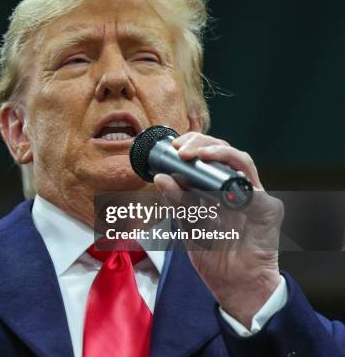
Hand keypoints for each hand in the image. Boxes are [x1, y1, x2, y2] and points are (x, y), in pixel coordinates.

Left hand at [154, 132, 282, 327]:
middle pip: (224, 151)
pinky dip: (239, 186)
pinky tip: (222, 188)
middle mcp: (237, 186)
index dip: (192, 144)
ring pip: (242, 161)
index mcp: (217, 186)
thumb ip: (177, 202)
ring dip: (219, 154)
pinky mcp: (269, 210)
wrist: (234, 285)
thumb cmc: (213, 254)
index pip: (208, 155)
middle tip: (181, 149)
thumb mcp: (188, 225)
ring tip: (198, 156)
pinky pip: (256, 193)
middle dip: (202, 143)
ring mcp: (255, 195)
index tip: (172, 146)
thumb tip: (160, 178)